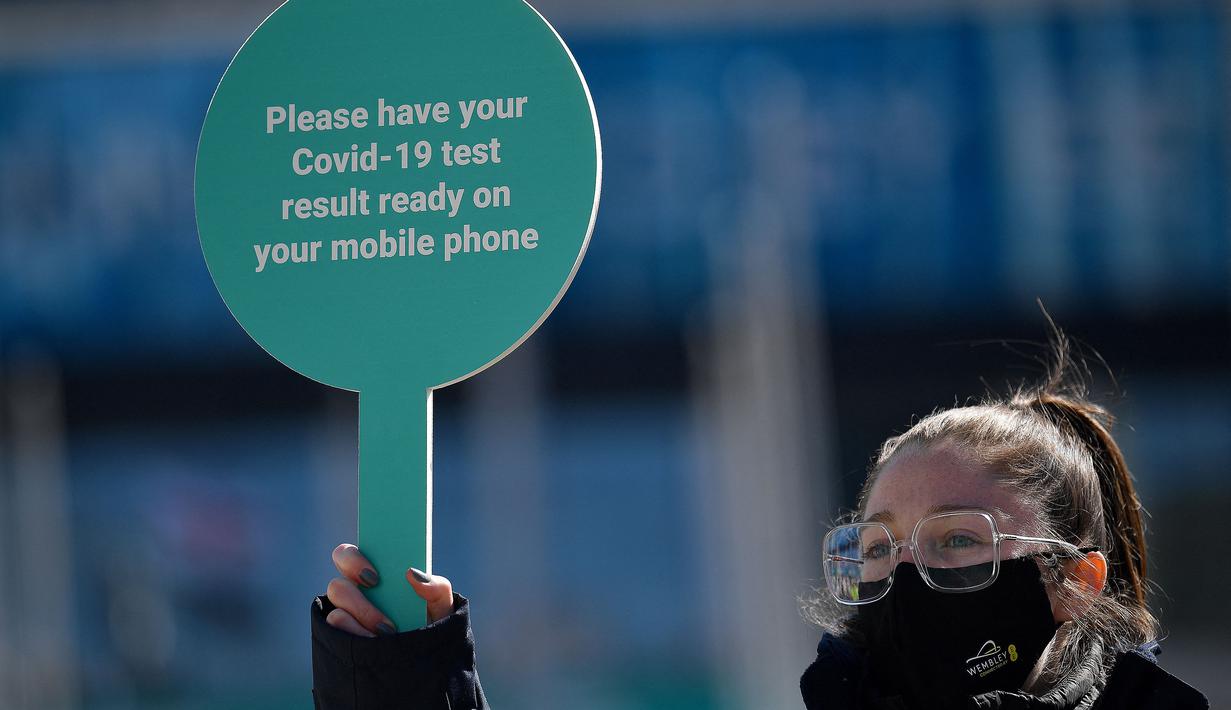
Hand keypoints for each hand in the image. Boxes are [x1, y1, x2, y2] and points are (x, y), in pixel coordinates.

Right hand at [324, 543, 456, 636]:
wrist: (425, 668)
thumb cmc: (430, 630)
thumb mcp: (442, 608)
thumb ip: (436, 587)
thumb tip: (412, 573)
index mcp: (377, 576)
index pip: (351, 555)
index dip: (354, 558)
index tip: (375, 576)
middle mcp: (356, 594)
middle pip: (337, 578)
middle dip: (355, 587)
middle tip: (376, 594)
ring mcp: (346, 618)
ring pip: (337, 607)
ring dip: (363, 615)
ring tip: (388, 630)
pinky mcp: (341, 641)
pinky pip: (337, 632)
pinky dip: (357, 636)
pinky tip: (376, 642)